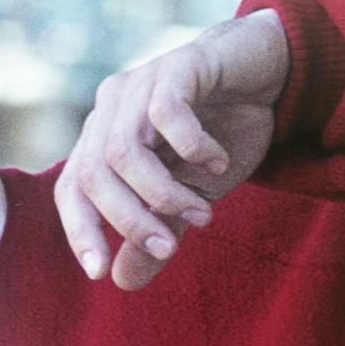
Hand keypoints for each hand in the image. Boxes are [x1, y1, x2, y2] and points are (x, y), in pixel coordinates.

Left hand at [54, 7, 289, 289]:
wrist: (272, 73)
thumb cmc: (224, 133)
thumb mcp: (190, 194)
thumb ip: (157, 230)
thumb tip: (121, 281)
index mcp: (104, 138)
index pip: (72, 188)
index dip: (80, 230)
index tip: (99, 272)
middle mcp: (112, 108)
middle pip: (92, 172)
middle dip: (127, 220)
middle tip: (168, 248)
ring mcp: (142, 83)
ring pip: (124, 149)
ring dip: (162, 193)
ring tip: (202, 215)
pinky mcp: (178, 64)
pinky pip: (166, 111)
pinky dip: (191, 146)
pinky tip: (218, 161)